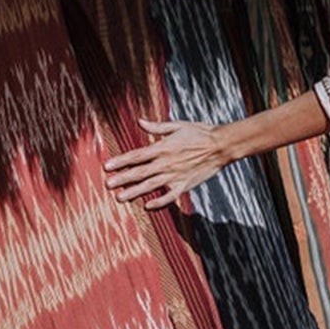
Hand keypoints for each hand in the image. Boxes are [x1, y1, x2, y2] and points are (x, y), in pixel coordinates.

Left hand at [102, 117, 228, 208]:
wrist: (221, 145)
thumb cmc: (200, 133)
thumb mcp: (177, 126)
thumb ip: (157, 127)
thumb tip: (140, 122)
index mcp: (163, 148)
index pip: (137, 156)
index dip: (121, 161)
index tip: (107, 166)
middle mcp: (166, 163)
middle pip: (140, 172)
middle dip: (122, 179)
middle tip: (108, 185)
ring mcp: (175, 175)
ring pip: (151, 185)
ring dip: (134, 192)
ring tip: (120, 197)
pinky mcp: (185, 184)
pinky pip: (170, 195)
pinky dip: (159, 202)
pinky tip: (148, 206)